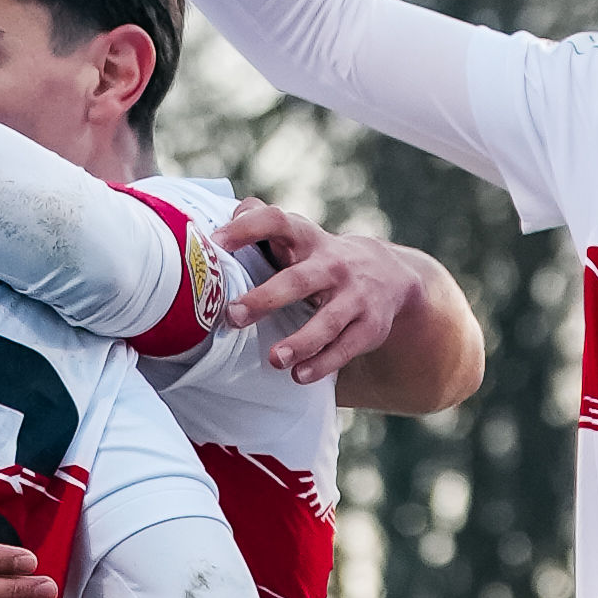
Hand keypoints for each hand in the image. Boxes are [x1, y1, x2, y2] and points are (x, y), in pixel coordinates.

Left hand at [217, 201, 421, 386]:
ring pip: (327, 320)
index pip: (276, 222)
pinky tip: (299, 375)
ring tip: (274, 359)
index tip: (216, 242)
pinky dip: (323, 364)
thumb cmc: (320, 260)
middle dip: (266, 298)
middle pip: (298, 280)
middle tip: (233, 316)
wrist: (389, 275)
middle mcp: (332, 265)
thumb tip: (208, 224)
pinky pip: (346, 348)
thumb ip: (260, 227)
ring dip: (300, 340)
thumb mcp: (298, 239)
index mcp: (307, 240)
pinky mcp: (370, 326)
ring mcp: (355, 296)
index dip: (247, 228)